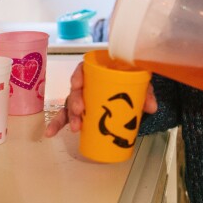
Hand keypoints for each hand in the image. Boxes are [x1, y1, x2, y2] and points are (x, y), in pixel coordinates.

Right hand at [44, 62, 158, 136]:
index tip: (78, 84)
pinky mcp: (82, 111)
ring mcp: (83, 98)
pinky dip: (58, 124)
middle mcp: (87, 84)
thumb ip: (145, 92)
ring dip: (69, 116)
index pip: (83, 69)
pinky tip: (50, 133)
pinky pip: (67, 117)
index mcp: (97, 71)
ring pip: (70, 105)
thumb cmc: (130, 81)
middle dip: (75, 101)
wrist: (131, 89)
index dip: (78, 76)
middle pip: (76, 90)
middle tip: (81, 111)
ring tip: (75, 128)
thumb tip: (151, 107)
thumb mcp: (139, 83)